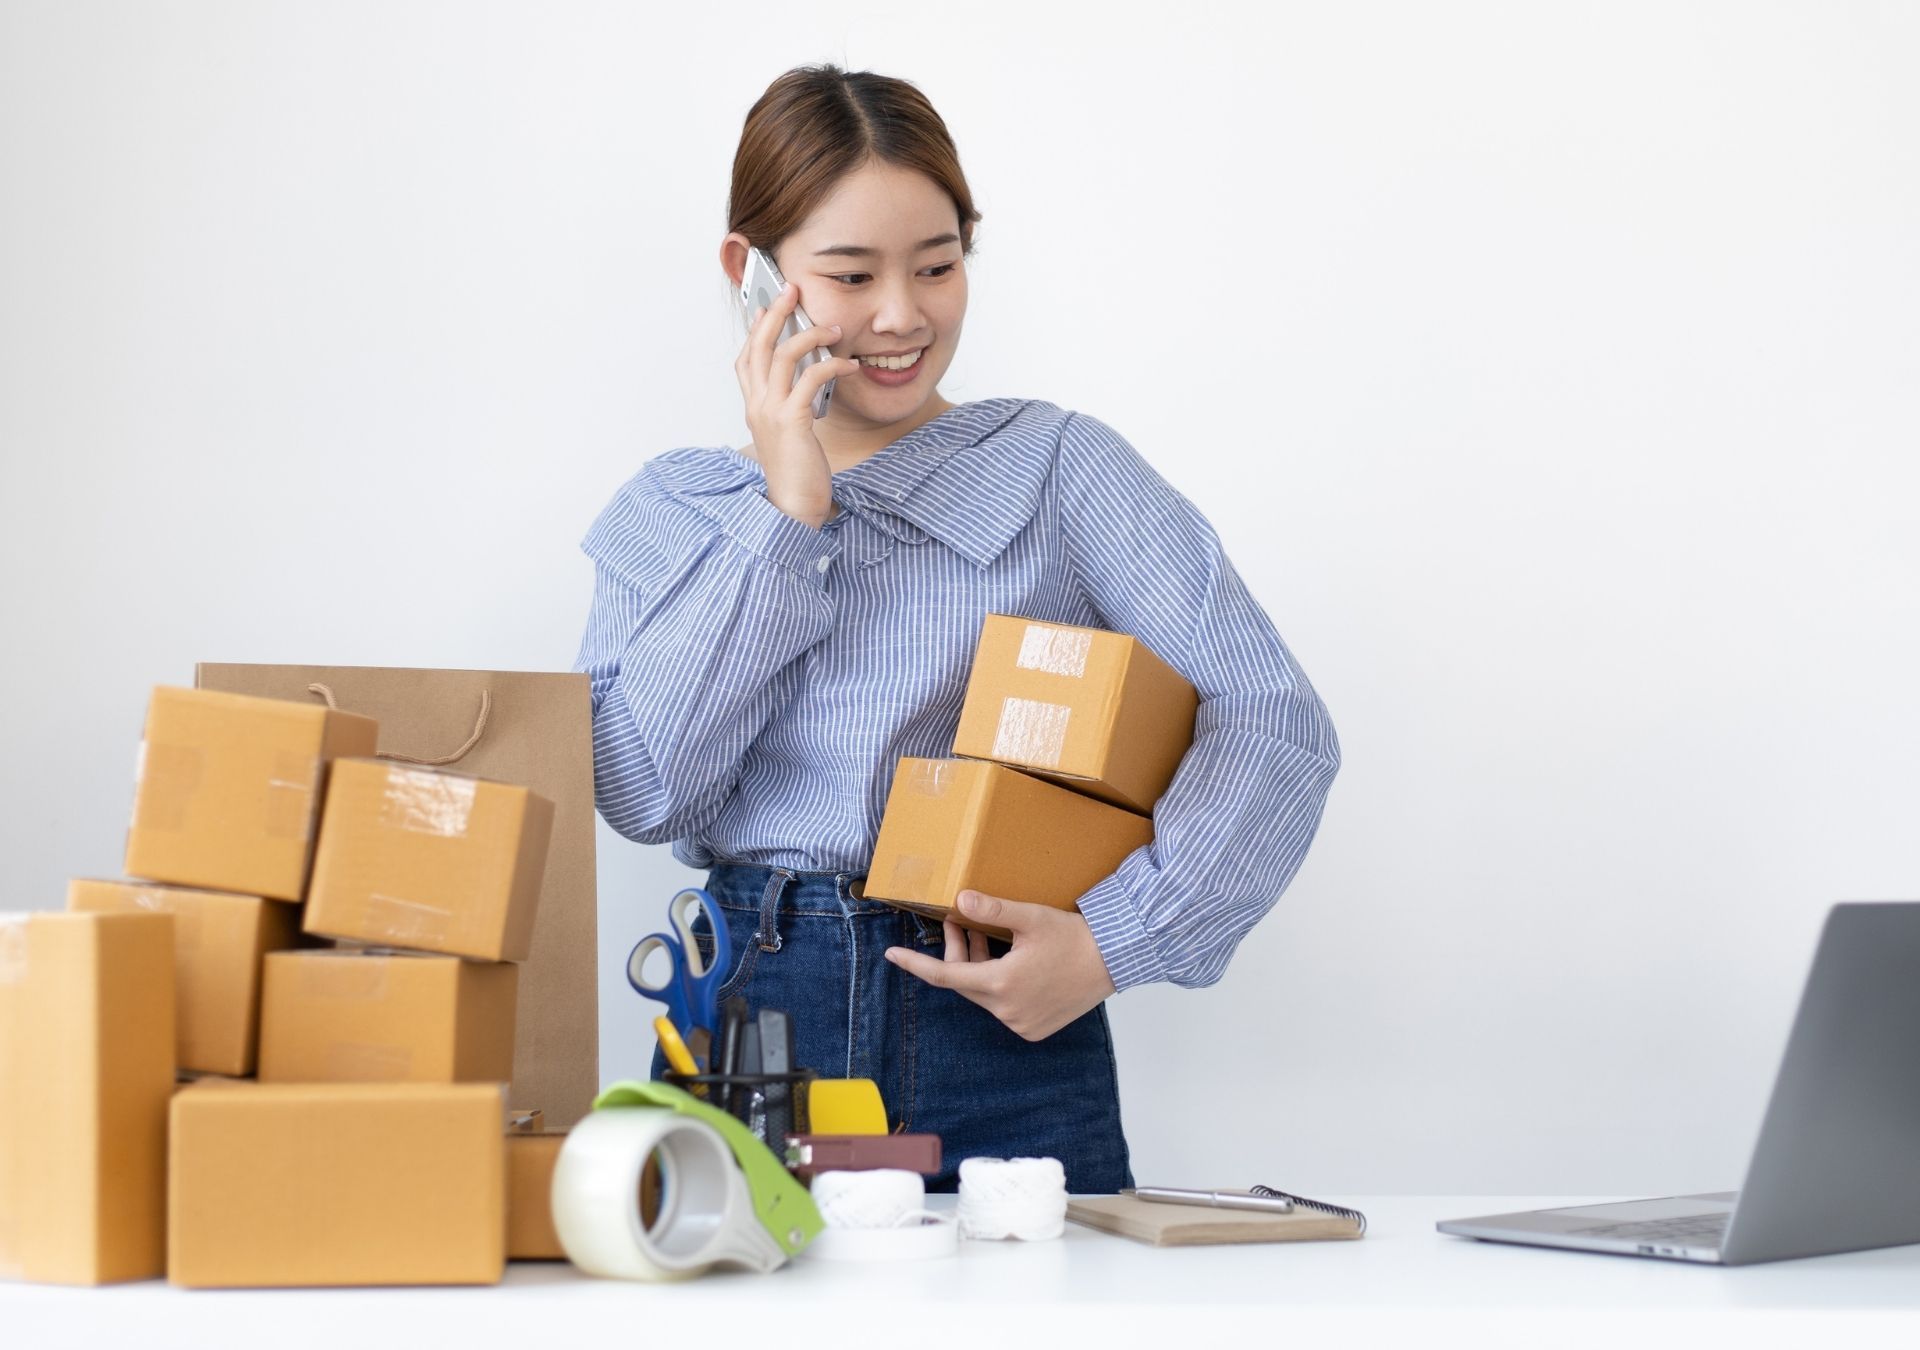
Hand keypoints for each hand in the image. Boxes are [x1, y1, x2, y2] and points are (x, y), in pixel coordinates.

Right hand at [734, 279, 861, 526]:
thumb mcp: (790, 434)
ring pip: (783, 355)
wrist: (793, 508)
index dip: (756, 330)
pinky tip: (850, 365)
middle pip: (759, 346)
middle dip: (775, 313)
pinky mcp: (792, 421)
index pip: (747, 359)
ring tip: (834, 328)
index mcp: (754, 407)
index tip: (768, 307)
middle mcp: (757, 405)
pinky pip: (810, 378)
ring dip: (810, 334)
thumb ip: (793, 407)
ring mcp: (771, 411)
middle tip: (792, 290)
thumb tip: (811, 382)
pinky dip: (832, 365)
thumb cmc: (798, 474)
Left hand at [884, 890, 1116, 1041]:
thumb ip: (993, 911)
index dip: (914, 964)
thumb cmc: (1073, 938)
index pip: (944, 976)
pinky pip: (1002, 1006)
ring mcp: (1020, 1024)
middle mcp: (1006, 1010)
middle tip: (959, 921)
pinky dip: (997, 984)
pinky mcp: (1033, 1029)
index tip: (891, 955)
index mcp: (1000, 984)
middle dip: (957, 952)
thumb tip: (960, 901)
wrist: (1113, 961)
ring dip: (978, 966)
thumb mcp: (1030, 918)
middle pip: (965, 982)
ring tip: (984, 936)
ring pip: (983, 994)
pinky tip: (1007, 961)